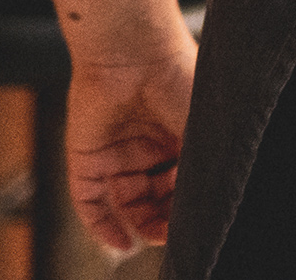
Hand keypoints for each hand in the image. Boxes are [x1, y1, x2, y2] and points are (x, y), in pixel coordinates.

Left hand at [63, 36, 197, 253]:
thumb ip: (202, 168)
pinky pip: (90, 202)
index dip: (188, 207)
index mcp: (182, 135)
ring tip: (151, 232)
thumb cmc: (179, 79)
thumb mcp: (202, 129)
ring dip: (139, 223)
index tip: (196, 223)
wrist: (134, 52)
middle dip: (164, 221)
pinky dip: (103, 227)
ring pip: (126, 204)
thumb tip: (209, 208)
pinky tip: (121, 242)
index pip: (185, 184)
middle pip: (156, 200)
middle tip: (172, 233)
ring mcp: (118, 154)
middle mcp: (150, 148)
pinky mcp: (87, 159)